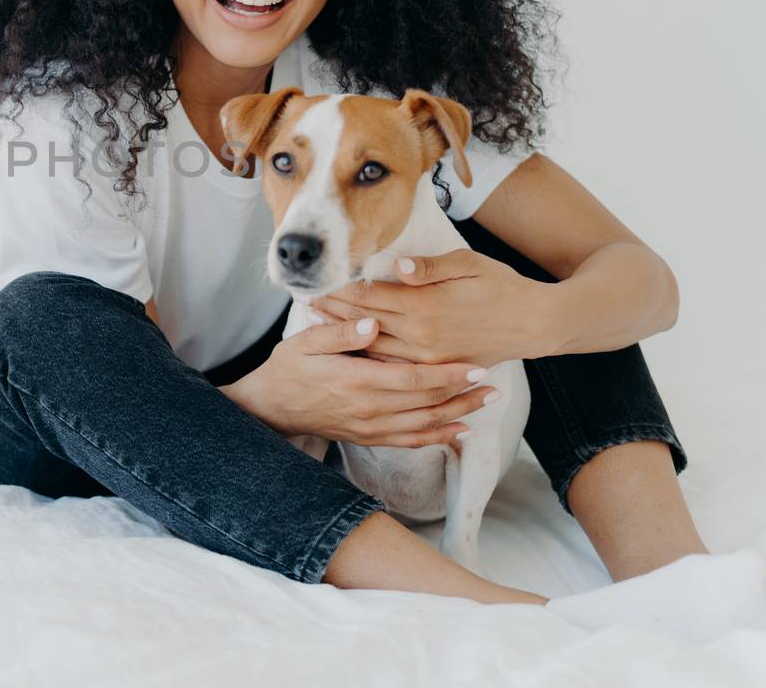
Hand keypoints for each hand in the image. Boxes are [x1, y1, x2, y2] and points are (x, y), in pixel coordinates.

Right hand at [223, 317, 496, 448]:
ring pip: (425, 424)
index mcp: (357, 380)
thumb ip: (341, 332)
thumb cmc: (289, 367)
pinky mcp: (369, 438)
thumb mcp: (307, 341)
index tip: (477, 366)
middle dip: (463, 393)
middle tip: (494, 384)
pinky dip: (438, 437)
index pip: (414, 379)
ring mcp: (370, 428)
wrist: (271, 407)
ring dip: (458, 414)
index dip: (448, 375)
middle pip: (427, 403)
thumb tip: (374, 323)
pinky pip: (410, 441)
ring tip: (487, 403)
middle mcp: (369, 409)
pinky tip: (460, 431)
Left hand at [307, 250, 550, 367]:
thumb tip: (397, 266)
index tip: (316, 284)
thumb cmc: (502, 286)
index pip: (369, 299)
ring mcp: (427, 357)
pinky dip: (371, 355)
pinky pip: (395, 365)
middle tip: (306, 302)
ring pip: (375, 348)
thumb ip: (428, 268)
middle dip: (334, 312)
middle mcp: (420, 336)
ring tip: (319, 324)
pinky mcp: (437, 368)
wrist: (535, 323)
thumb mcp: (467, 265)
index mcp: (424, 307)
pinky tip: (355, 349)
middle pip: (365, 323)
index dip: (340, 291)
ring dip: (346, 335)